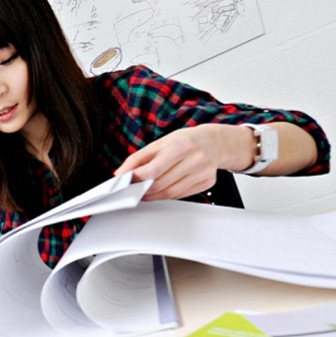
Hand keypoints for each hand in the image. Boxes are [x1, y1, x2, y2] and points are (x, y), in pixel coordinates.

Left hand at [114, 124, 238, 200]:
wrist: (214, 142)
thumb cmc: (185, 141)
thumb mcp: (160, 143)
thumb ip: (139, 158)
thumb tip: (121, 173)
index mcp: (181, 146)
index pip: (154, 169)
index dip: (137, 178)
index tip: (125, 182)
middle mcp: (194, 159)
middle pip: (161, 184)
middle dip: (143, 189)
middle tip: (132, 189)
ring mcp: (203, 172)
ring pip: (170, 193)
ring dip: (153, 196)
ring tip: (144, 192)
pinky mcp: (207, 183)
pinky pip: (181, 195)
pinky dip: (168, 195)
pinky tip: (162, 190)